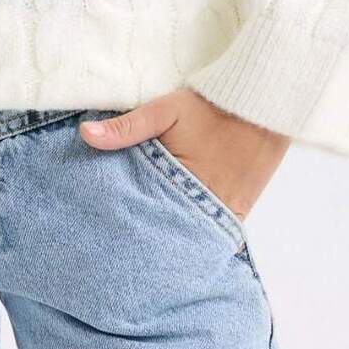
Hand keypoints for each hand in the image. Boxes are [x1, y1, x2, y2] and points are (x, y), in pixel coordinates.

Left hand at [78, 88, 289, 220]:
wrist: (264, 103)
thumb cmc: (211, 105)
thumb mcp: (165, 111)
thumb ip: (127, 126)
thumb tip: (85, 135)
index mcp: (184, 186)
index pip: (150, 220)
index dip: (132, 226)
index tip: (111, 234)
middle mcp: (209, 207)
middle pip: (173, 233)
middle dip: (152, 236)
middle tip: (125, 244)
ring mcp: (228, 211)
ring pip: (194, 234)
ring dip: (175, 233)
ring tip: (148, 239)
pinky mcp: (241, 208)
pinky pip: (215, 229)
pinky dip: (198, 228)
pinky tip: (179, 228)